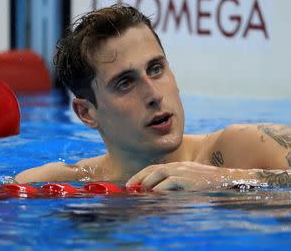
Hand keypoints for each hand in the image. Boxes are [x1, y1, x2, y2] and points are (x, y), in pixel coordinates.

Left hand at [125, 162, 247, 190]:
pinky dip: (160, 187)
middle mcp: (179, 166)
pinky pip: (170, 182)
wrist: (230, 180)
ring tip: (140, 190)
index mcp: (179, 166)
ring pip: (159, 173)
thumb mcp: (191, 181)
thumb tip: (159, 193)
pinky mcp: (189, 179)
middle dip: (139, 177)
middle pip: (153, 169)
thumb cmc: (211, 183)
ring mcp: (184, 171)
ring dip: (147, 182)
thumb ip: (177, 184)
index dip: (142, 174)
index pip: (155, 167)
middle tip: (129, 187)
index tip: (131, 183)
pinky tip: (154, 193)